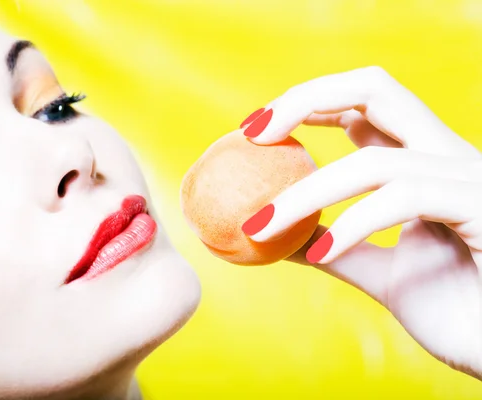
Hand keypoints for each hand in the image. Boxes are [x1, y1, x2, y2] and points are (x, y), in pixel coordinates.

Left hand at [240, 66, 481, 378]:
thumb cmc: (460, 312)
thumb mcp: (382, 274)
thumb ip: (338, 248)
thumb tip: (280, 236)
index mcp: (426, 164)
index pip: (366, 104)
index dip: (308, 103)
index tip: (256, 130)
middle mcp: (449, 158)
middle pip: (377, 89)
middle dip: (307, 99)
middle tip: (253, 131)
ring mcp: (469, 179)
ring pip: (376, 159)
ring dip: (305, 192)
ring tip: (260, 226)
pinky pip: (406, 198)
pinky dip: (352, 225)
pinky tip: (318, 254)